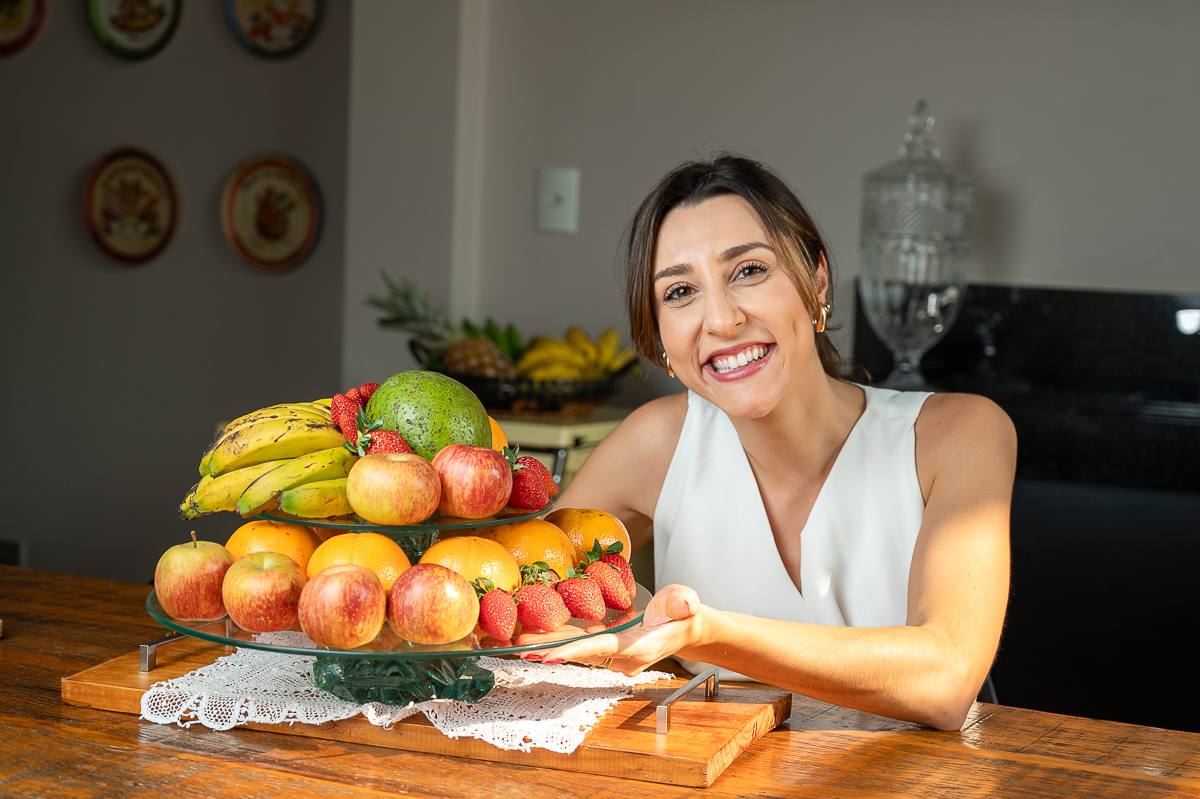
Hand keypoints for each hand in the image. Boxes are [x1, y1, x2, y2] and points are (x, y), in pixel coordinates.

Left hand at [517, 584, 704, 675]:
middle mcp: (622, 656)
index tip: (550, 656)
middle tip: (519, 648)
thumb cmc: (683, 613)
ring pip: (577, 650)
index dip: (576, 651)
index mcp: (639, 647)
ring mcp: (613, 655)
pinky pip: (579, 644)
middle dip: (550, 651)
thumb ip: (683, 603)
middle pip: (581, 653)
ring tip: (519, 642)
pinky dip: (559, 641)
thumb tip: (683, 604)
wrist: (683, 627)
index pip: (603, 647)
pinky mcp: (607, 648)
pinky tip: (537, 636)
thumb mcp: (686, 602)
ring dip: (548, 646)